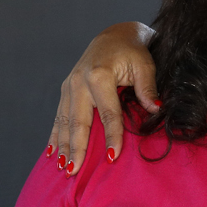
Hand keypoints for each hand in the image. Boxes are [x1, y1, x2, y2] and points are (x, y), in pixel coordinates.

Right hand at [48, 23, 157, 172]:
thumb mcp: (145, 65)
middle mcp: (79, 82)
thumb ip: (147, 88)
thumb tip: (155, 109)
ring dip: (63, 146)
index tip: (112, 157)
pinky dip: (55, 135)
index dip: (111, 135)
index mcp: (99, 75)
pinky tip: (52, 152)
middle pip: (78, 121)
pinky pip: (58, 116)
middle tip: (74, 171)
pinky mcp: (66, 90)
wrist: (115, 35)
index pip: (107, 113)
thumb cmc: (133, 51)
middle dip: (76, 148)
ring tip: (63, 167)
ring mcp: (69, 86)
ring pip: (64, 121)